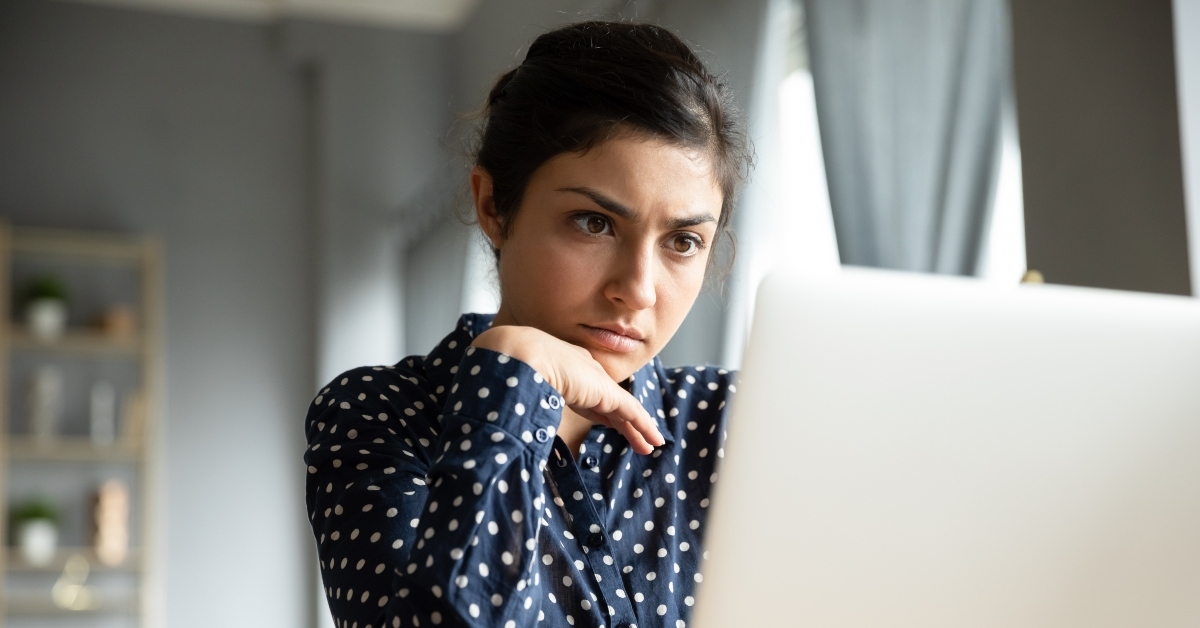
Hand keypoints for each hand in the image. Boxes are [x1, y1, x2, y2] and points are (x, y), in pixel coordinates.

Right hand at [471, 326, 664, 453]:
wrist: (520, 355)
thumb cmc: (512, 370)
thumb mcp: (525, 386)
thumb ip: (529, 399)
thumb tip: (513, 418)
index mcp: (565, 366)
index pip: (588, 391)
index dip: (601, 409)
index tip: (608, 422)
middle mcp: (584, 370)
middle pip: (609, 401)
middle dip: (622, 420)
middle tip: (635, 436)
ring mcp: (596, 381)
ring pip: (624, 409)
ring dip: (637, 429)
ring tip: (650, 444)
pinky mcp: (606, 392)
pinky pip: (631, 412)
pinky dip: (643, 426)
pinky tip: (653, 439)